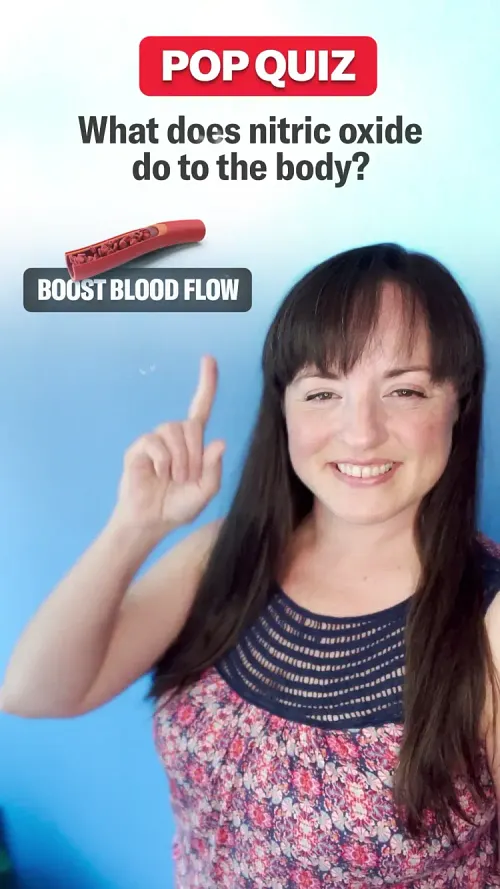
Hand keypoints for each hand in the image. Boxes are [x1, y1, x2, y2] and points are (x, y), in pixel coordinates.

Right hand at [112, 356, 224, 535]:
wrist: (152, 521)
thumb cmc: (179, 506)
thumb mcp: (205, 491)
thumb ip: (214, 469)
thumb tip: (220, 442)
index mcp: (193, 443)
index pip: (201, 407)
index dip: (207, 384)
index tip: (209, 359)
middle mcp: (174, 436)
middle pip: (190, 425)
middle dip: (194, 454)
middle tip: (187, 478)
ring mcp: (155, 441)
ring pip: (173, 432)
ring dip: (180, 459)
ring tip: (174, 478)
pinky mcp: (139, 448)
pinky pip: (155, 443)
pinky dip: (163, 462)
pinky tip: (159, 475)